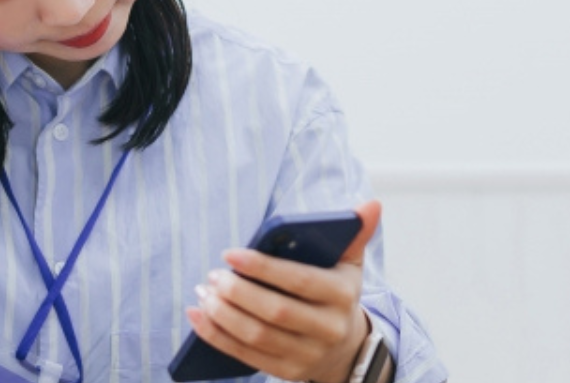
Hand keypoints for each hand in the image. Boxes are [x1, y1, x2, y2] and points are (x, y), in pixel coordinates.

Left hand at [187, 201, 382, 382]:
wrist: (345, 347)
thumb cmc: (336, 293)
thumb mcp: (349, 265)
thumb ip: (355, 234)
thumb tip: (371, 204)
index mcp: (342, 295)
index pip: (299, 280)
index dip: (262, 267)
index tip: (228, 254)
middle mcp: (329, 328)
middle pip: (276, 312)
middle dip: (238, 293)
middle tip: (212, 275)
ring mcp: (309, 355)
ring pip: (258, 336)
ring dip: (223, 315)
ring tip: (203, 293)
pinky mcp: (288, 372)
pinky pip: (246, 356)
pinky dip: (217, 337)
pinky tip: (198, 317)